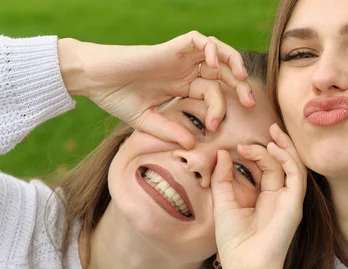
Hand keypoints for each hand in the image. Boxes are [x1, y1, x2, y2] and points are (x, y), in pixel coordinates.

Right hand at [57, 32, 253, 148]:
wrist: (94, 79)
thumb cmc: (117, 99)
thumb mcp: (148, 122)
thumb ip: (171, 131)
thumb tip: (192, 145)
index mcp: (182, 87)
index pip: (212, 94)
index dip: (218, 109)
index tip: (213, 127)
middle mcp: (185, 71)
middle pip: (222, 74)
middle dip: (239, 86)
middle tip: (249, 103)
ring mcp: (180, 57)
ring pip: (217, 53)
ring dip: (233, 64)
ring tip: (242, 80)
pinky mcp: (172, 46)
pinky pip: (199, 40)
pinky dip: (211, 48)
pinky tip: (213, 63)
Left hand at [211, 124, 306, 268]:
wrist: (245, 267)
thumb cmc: (234, 242)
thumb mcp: (223, 203)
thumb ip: (223, 179)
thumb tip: (223, 153)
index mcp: (265, 199)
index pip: (267, 169)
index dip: (257, 153)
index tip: (238, 145)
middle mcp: (280, 198)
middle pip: (282, 164)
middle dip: (277, 145)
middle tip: (269, 127)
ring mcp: (289, 201)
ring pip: (293, 167)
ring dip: (283, 149)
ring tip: (270, 134)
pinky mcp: (294, 205)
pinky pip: (297, 177)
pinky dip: (288, 160)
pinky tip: (274, 149)